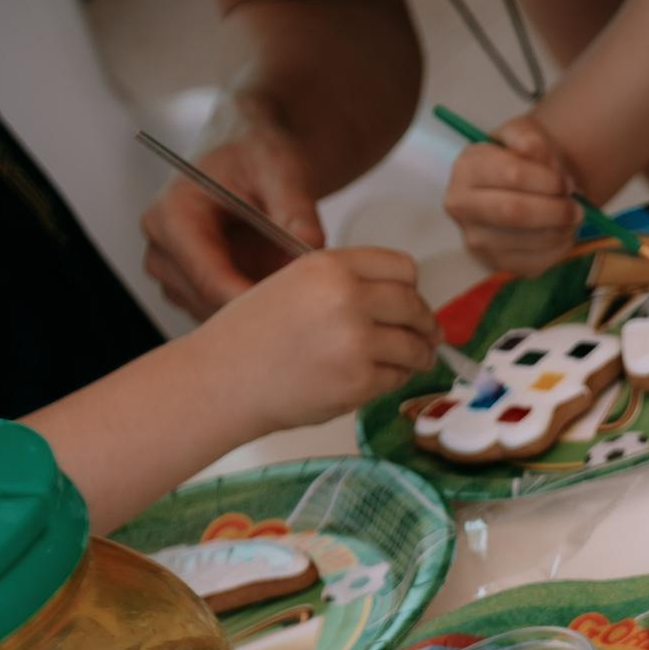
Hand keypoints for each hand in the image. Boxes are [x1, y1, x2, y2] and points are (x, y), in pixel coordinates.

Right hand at [140, 109, 325, 318]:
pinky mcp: (193, 291)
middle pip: (212, 303)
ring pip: (220, 317)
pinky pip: (228, 317)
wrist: (252, 159)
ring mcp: (175, 275)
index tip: (299, 315)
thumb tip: (312, 247)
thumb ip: (297, 209)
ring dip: (263, 312)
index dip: (255, 301)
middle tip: (316, 309)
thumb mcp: (284, 171)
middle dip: (265, 310)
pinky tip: (290, 296)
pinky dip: (260, 312)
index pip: (209, 277)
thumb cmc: (259, 155)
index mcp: (172, 215)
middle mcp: (162, 250)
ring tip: (305, 296)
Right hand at [183, 248, 441, 432]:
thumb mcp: (293, 284)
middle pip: (415, 306)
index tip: (414, 299)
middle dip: (425, 323)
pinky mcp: (359, 380)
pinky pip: (397, 377)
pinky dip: (394, 380)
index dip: (412, 287)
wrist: (219, 382)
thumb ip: (343, 283)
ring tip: (416, 360)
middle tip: (429, 335)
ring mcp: (355, 340)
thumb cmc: (249, 337)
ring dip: (419, 355)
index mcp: (329, 267)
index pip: (402, 267)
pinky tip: (377, 378)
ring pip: (415, 345)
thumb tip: (403, 297)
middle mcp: (346, 298)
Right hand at [442, 115, 581, 275]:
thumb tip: (534, 152)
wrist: (521, 188)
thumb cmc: (521, 159)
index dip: (550, 179)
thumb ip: (529, 139)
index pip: (512, 174)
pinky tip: (561, 232)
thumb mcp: (523, 135)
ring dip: (563, 228)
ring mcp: (478, 240)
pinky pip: (540, 261)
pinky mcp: (498, 264)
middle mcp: (462, 207)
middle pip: (516, 212)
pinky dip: (562, 246)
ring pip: (532, 239)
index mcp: (467, 169)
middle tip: (577, 206)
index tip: (567, 182)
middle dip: (557, 209)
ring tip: (570, 216)